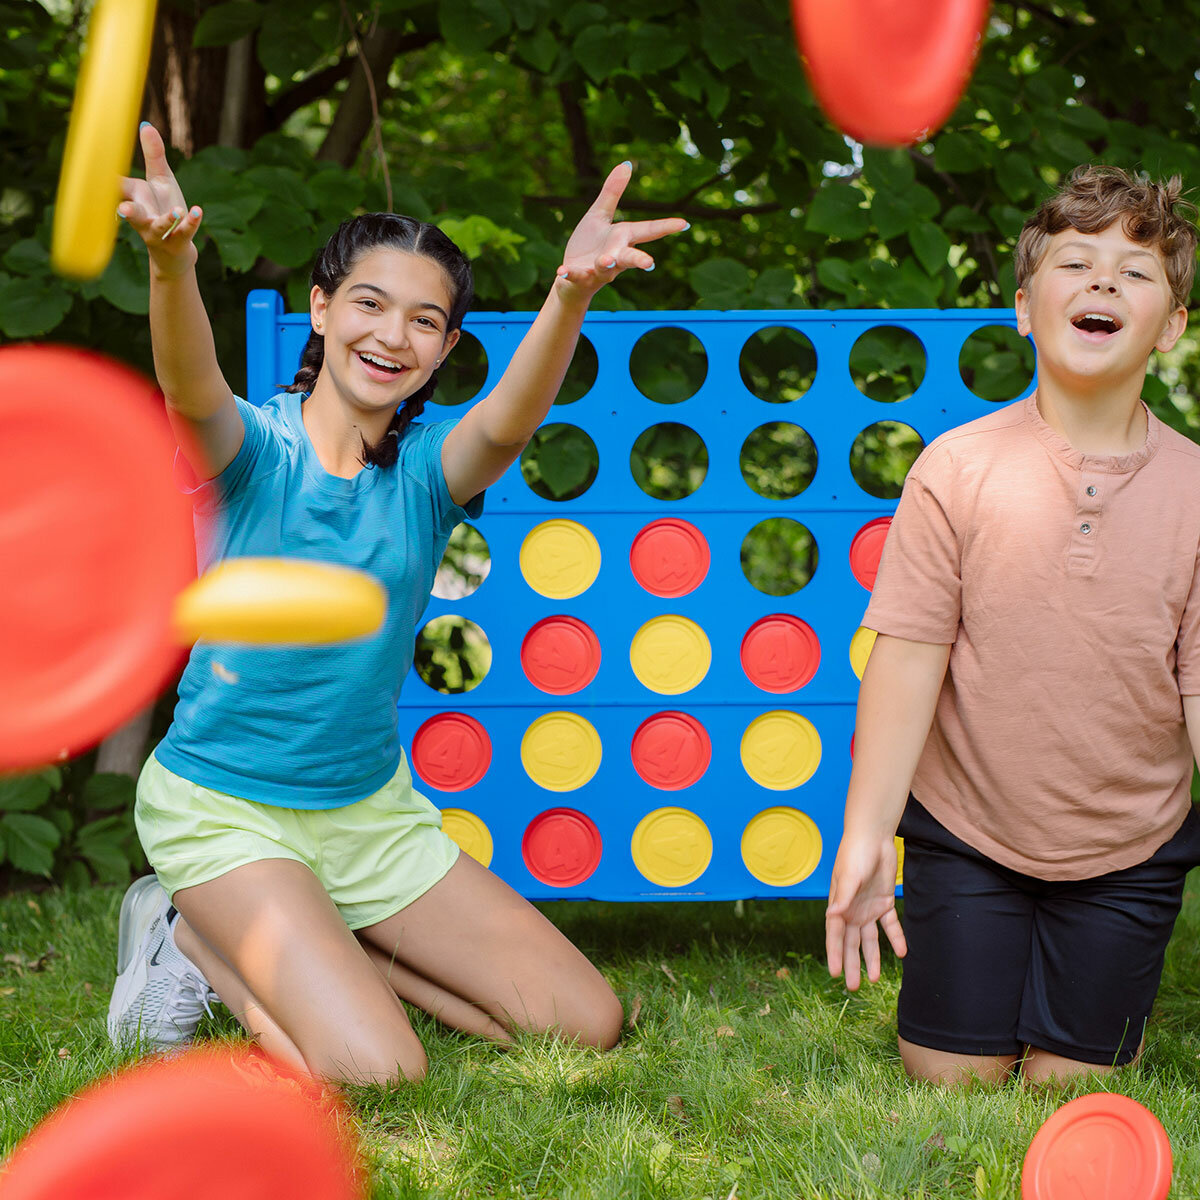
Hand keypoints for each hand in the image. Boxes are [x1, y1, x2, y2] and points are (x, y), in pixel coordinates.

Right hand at [117, 123, 202, 276]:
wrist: (175, 250)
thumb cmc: (163, 209)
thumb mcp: (160, 180)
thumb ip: (153, 155)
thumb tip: (145, 124)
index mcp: (134, 200)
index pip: (119, 189)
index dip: (107, 183)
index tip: (95, 173)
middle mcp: (143, 218)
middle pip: (133, 214)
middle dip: (128, 212)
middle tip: (123, 210)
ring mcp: (161, 232)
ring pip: (159, 227)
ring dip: (166, 220)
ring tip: (176, 211)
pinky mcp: (179, 241)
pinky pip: (185, 232)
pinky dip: (191, 223)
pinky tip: (198, 211)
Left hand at [555, 162, 687, 297]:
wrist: (571, 277)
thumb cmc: (590, 245)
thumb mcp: (599, 215)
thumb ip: (612, 192)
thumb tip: (627, 163)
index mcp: (622, 238)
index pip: (647, 231)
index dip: (665, 227)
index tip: (684, 223)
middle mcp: (615, 256)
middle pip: (631, 258)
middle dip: (640, 261)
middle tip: (650, 264)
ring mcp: (598, 269)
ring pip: (606, 268)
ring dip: (606, 264)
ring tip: (606, 261)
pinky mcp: (579, 277)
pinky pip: (576, 276)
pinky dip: (570, 274)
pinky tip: (562, 271)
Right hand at [825, 834, 906, 990]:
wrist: (873, 836)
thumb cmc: (855, 853)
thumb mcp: (848, 876)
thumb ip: (843, 896)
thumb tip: (833, 915)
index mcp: (839, 905)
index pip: (835, 935)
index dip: (834, 954)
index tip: (835, 974)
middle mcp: (852, 910)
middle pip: (851, 942)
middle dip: (852, 963)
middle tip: (854, 986)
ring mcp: (868, 907)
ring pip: (870, 938)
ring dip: (872, 957)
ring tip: (874, 978)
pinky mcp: (884, 901)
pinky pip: (890, 925)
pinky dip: (896, 938)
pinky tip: (902, 953)